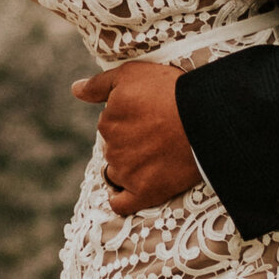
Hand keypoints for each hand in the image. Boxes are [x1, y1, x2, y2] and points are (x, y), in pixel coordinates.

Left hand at [72, 61, 203, 216]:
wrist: (203, 118)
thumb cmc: (169, 92)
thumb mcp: (130, 75)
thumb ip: (99, 85)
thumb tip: (75, 89)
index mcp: (107, 122)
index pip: (111, 125)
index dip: (130, 120)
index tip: (149, 117)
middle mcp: (112, 149)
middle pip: (115, 149)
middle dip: (130, 144)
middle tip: (158, 136)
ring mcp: (127, 173)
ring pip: (118, 173)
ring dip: (131, 168)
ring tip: (157, 157)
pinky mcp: (144, 193)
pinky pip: (121, 204)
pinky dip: (122, 199)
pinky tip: (130, 192)